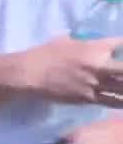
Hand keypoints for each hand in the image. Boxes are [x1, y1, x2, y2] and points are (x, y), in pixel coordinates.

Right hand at [6, 36, 122, 105]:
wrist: (30, 74)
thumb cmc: (45, 54)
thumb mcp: (66, 41)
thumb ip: (85, 43)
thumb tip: (93, 44)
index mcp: (94, 47)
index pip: (120, 44)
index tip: (122, 49)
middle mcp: (100, 65)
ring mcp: (96, 84)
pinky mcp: (90, 98)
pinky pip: (112, 102)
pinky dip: (120, 102)